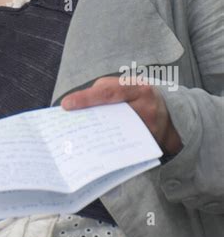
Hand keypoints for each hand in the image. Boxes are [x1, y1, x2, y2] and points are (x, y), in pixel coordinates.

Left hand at [60, 76, 182, 154]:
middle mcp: (147, 108)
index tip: (66, 104)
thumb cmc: (138, 96)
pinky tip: (91, 151)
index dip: (87, 98)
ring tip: (75, 140)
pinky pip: (124, 148)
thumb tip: (80, 106)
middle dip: (88, 121)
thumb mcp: (126, 85)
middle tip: (66, 127)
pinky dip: (107, 149)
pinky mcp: (148, 145)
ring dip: (95, 138)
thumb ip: (104, 90)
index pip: (110, 92)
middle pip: (112, 116)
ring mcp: (149, 129)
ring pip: (116, 135)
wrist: (170, 114)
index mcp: (138, 88)